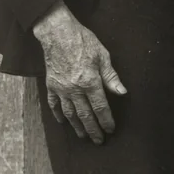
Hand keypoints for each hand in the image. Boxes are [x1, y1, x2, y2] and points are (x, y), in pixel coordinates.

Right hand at [33, 0, 126, 143]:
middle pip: (85, 115)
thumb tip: (122, 93)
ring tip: (83, 136)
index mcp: (90, 82)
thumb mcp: (103, 56)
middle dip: (93, 129)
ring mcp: (61, 88)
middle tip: (99, 141)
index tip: (111, 130)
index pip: (100, 107)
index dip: (106, 120)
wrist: (57, 33)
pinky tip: (62, 122)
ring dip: (77, 126)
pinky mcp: (51, 85)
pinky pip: (54, 104)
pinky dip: (58, 114)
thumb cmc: (83, 41)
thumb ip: (111, 77)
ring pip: (70, 113)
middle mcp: (74, 89)